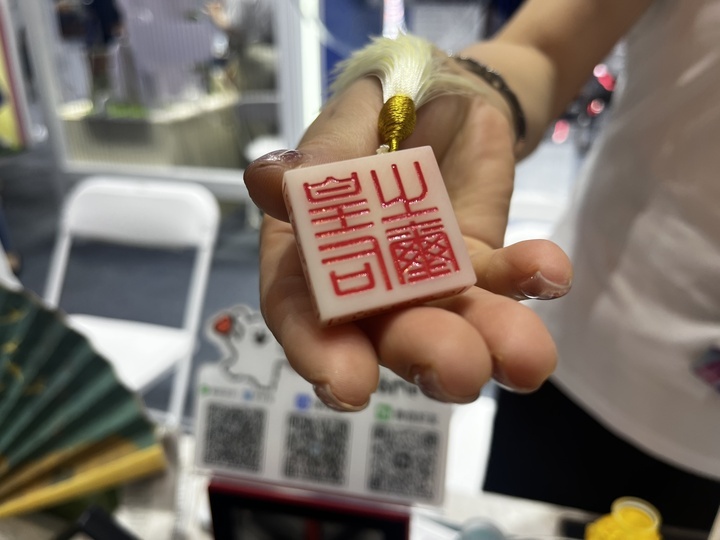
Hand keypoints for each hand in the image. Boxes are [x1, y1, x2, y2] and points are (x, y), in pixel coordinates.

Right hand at [243, 76, 571, 410]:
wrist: (449, 94)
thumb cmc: (381, 103)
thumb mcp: (353, 113)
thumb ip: (322, 152)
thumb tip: (269, 182)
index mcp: (309, 250)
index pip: (300, 311)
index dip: (317, 351)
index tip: (346, 386)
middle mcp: (365, 283)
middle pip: (385, 334)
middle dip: (421, 357)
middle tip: (455, 371)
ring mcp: (427, 283)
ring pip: (455, 326)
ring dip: (490, 343)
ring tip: (526, 359)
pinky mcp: (483, 267)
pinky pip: (508, 281)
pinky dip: (530, 278)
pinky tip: (550, 272)